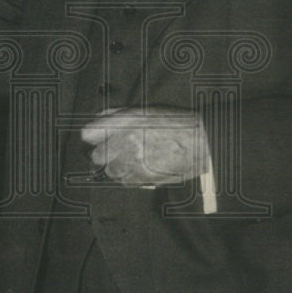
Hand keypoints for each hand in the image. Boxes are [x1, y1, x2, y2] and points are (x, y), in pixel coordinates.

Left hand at [80, 107, 209, 185]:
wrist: (202, 142)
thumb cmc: (177, 124)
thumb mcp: (147, 111)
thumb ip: (119, 114)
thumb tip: (100, 118)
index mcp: (125, 122)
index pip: (89, 133)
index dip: (93, 136)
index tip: (98, 138)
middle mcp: (125, 142)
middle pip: (97, 156)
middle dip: (106, 154)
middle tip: (120, 151)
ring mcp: (133, 162)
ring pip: (111, 171)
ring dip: (119, 167)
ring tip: (136, 160)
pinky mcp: (142, 178)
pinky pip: (125, 182)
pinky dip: (131, 177)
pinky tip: (144, 168)